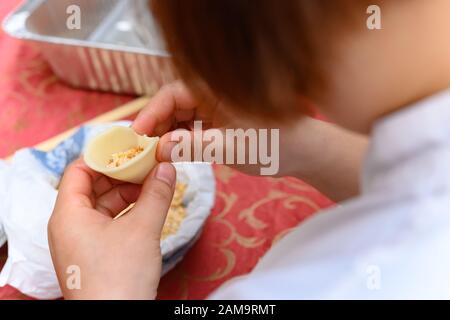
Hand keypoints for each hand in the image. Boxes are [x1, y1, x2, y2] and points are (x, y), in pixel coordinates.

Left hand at [48, 159, 175, 299]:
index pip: (79, 170)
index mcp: (68, 214)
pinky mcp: (94, 254)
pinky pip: (109, 223)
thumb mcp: (143, 229)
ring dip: (129, 193)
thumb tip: (168, 166)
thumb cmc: (120, 276)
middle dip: (123, 174)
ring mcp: (81, 241)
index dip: (104, 156)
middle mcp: (69, 225)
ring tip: (155, 183)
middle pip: (93, 186)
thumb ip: (157, 194)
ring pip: (104, 205)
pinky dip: (129, 211)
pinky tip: (150, 206)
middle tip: (150, 164)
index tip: (130, 148)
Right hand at [132, 81, 282, 175]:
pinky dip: (182, 141)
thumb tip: (158, 149)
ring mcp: (217, 111)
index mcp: (216, 91)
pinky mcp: (221, 125)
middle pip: (175, 105)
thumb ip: (192, 146)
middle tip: (143, 148)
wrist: (303, 154)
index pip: (174, 94)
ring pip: (182, 118)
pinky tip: (174, 154)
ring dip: (169, 135)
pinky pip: (193, 129)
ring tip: (156, 154)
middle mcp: (214, 97)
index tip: (139, 134)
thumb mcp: (230, 146)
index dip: (153, 112)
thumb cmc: (273, 144)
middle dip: (158, 126)